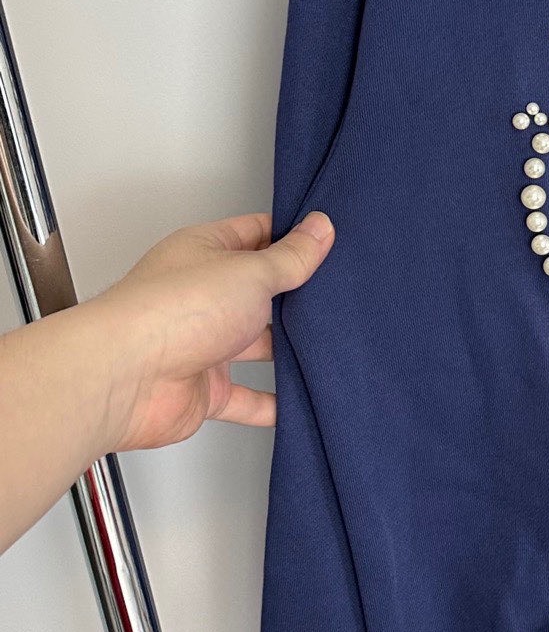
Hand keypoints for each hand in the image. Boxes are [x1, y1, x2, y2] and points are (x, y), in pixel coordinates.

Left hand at [86, 212, 334, 451]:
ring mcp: (203, 344)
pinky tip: (301, 401)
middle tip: (340, 296)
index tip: (328, 241)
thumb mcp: (250, 272)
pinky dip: (272, 403)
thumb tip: (320, 228)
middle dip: (294, 297)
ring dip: (287, 350)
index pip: (256, 235)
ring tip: (332, 346)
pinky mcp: (205, 390)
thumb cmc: (172, 311)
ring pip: (255, 346)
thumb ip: (291, 257)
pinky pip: (246, 398)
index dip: (292, 237)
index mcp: (205, 253)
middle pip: (258, 293)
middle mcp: (203, 296)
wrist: (125, 378)